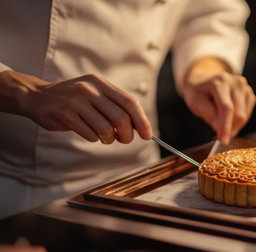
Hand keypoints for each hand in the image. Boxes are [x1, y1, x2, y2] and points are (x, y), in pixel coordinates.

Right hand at [0, 70, 151, 143]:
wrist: (37, 96)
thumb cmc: (72, 98)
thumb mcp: (94, 93)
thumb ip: (114, 105)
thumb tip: (138, 126)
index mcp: (101, 83)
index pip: (130, 103)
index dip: (142, 121)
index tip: (148, 135)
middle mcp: (90, 90)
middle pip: (121, 118)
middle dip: (128, 135)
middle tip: (124, 139)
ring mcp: (77, 102)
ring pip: (106, 129)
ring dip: (110, 139)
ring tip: (105, 137)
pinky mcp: (66, 116)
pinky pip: (91, 135)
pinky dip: (94, 139)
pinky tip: (89, 133)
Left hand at [182, 57, 255, 144]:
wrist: (204, 81)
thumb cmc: (198, 92)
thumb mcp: (195, 102)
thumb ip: (209, 115)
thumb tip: (220, 129)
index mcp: (220, 82)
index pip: (227, 107)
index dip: (226, 126)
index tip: (223, 140)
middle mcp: (235, 82)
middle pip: (238, 113)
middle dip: (229, 128)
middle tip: (219, 134)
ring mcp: (244, 87)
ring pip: (244, 116)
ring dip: (233, 125)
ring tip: (221, 122)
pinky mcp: (249, 93)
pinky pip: (247, 114)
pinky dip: (238, 121)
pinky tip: (228, 117)